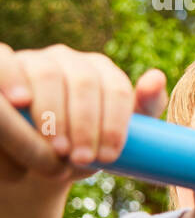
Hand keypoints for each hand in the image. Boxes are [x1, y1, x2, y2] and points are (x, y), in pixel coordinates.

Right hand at [0, 42, 167, 181]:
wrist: (34, 158)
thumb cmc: (80, 144)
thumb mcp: (114, 135)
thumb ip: (144, 107)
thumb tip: (156, 76)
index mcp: (102, 71)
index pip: (117, 89)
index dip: (115, 123)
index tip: (108, 156)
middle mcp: (68, 59)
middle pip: (84, 83)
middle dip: (86, 123)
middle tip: (82, 158)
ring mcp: (34, 60)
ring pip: (48, 74)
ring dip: (53, 112)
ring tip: (56, 148)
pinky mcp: (6, 65)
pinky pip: (6, 62)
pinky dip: (12, 79)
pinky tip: (21, 102)